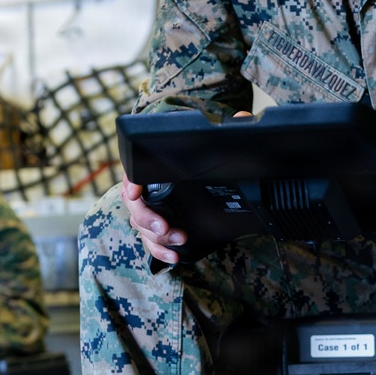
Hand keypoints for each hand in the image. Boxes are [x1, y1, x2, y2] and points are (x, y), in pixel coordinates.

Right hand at [120, 111, 252, 264]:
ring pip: (143, 229)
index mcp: (155, 166)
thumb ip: (230, 128)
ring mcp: (155, 211)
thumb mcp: (220, 143)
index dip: (131, 182)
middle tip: (166, 228)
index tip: (134, 191)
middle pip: (135, 207)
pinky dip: (161, 252)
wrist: (216, 178)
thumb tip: (244, 117)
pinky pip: (154, 243)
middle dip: (148, 219)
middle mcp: (150, 189)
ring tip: (181, 240)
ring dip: (158, 239)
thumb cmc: (208, 157)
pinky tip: (175, 257)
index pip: (133, 172)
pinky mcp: (164, 228)